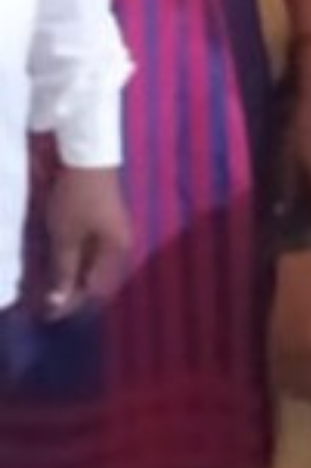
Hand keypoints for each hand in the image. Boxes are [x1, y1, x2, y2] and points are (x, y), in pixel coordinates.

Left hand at [46, 166, 130, 316]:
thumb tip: (57, 304)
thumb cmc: (78, 198)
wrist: (86, 153)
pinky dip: (66, 256)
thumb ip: (63, 272)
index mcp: (116, 250)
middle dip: (65, 289)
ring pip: (85, 261)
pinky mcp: (97, 217)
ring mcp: (108, 229)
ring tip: (40, 281)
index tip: (44, 314)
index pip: (93, 288)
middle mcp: (116, 243)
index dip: (69, 303)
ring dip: (64, 273)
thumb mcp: (67, 238)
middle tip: (38, 299)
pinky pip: (82, 247)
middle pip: (91, 275)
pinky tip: (51, 259)